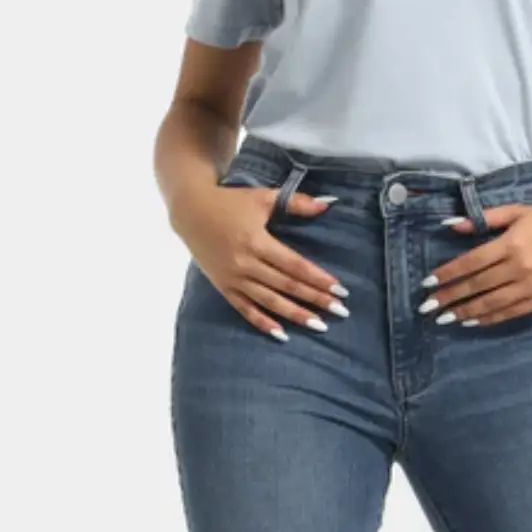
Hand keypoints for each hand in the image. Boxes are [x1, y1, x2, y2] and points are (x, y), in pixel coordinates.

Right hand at [174, 183, 348, 339]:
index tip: (340, 290)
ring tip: (318, 326)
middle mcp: (245, 263)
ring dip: (295, 315)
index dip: (318, 279)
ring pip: (269, 301)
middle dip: (315, 299)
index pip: (294, 265)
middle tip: (340, 312)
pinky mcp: (224, 286)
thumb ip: (296, 203)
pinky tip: (281, 334)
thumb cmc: (230, 202)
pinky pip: (245, 309)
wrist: (190, 211)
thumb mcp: (263, 198)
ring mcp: (233, 278)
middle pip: (286, 286)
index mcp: (257, 241)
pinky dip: (262, 322)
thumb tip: (326, 204)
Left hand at [420, 201, 531, 326]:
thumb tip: (451, 225)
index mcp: (512, 243)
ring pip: (492, 303)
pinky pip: (510, 312)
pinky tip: (471, 320)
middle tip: (427, 306)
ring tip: (445, 318)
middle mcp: (521, 267)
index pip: (472, 262)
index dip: (448, 273)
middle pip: (478, 285)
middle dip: (450, 296)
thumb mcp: (516, 212)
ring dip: (465, 311)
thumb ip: (484, 218)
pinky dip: (489, 318)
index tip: (428, 282)